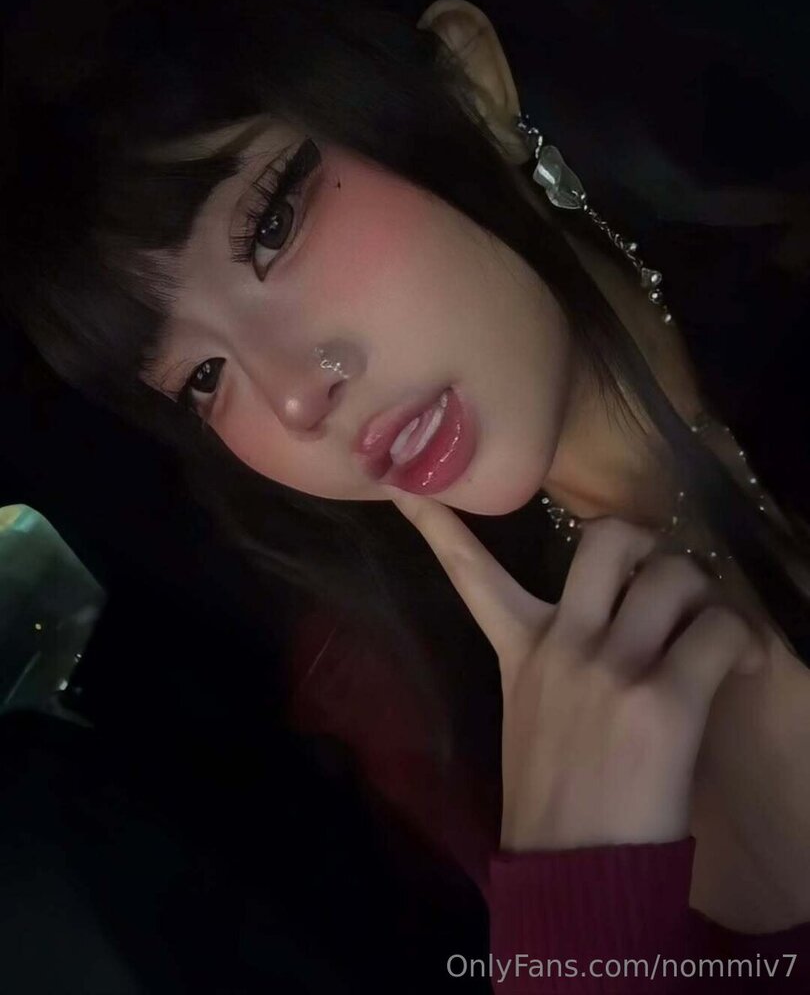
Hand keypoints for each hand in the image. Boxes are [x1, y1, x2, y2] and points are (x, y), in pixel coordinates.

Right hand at [384, 491, 765, 852]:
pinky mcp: (663, 701)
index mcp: (521, 649)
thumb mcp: (532, 713)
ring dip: (705, 595)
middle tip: (663, 582)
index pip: (468, 570)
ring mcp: (610, 668)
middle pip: (609, 536)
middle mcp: (562, 645)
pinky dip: (739, 640)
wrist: (572, 873)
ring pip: (674, 573)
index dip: (438, 521)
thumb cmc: (554, 796)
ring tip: (710, 633)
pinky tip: (736, 667)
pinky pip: (718, 629)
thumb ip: (557, 658)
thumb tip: (614, 618)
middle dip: (649, 543)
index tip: (407, 483)